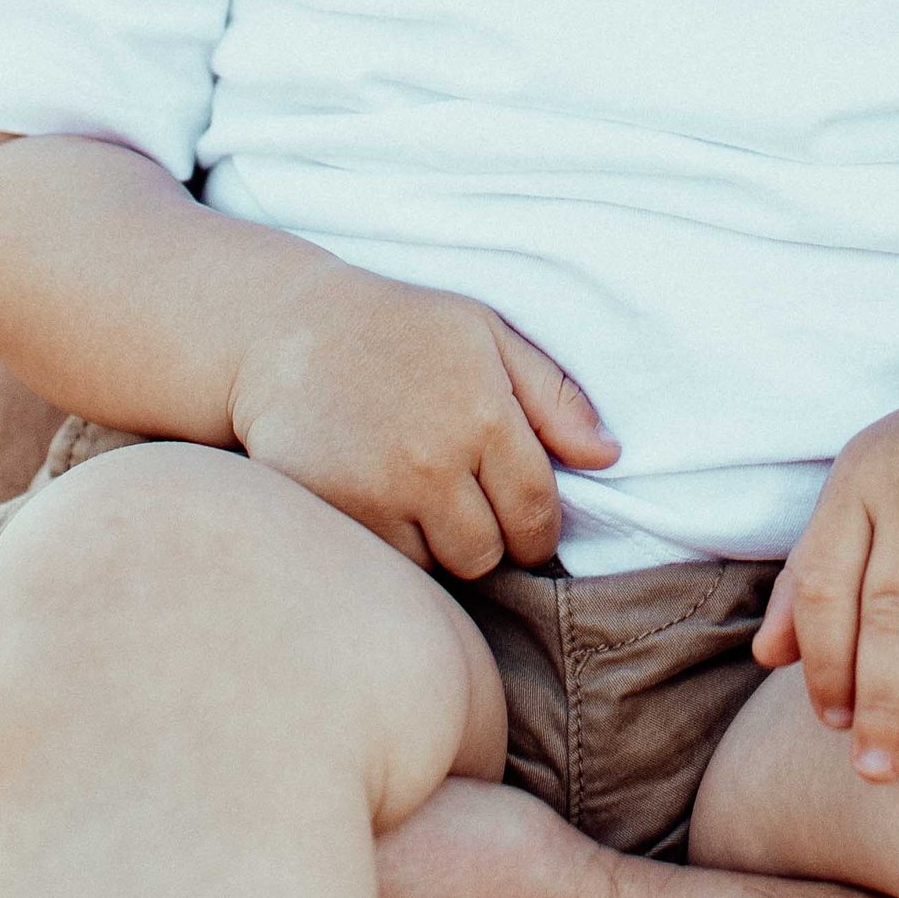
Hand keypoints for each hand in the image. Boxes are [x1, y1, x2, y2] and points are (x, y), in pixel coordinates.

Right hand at [229, 266, 616, 577]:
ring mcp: (378, 494)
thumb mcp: (488, 335)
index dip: (539, 529)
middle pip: (489, 554)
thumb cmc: (403, 328)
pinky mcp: (332, 517)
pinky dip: (393, 549)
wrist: (289, 332)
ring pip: (437, 568)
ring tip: (420, 495)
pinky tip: (383, 504)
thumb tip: (608, 457)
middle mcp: (434, 461)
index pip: (537, 514)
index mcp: (485, 414)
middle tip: (465, 499)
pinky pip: (386, 567)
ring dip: (439, 546)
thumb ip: (555, 397)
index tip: (525, 521)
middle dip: (489, 537)